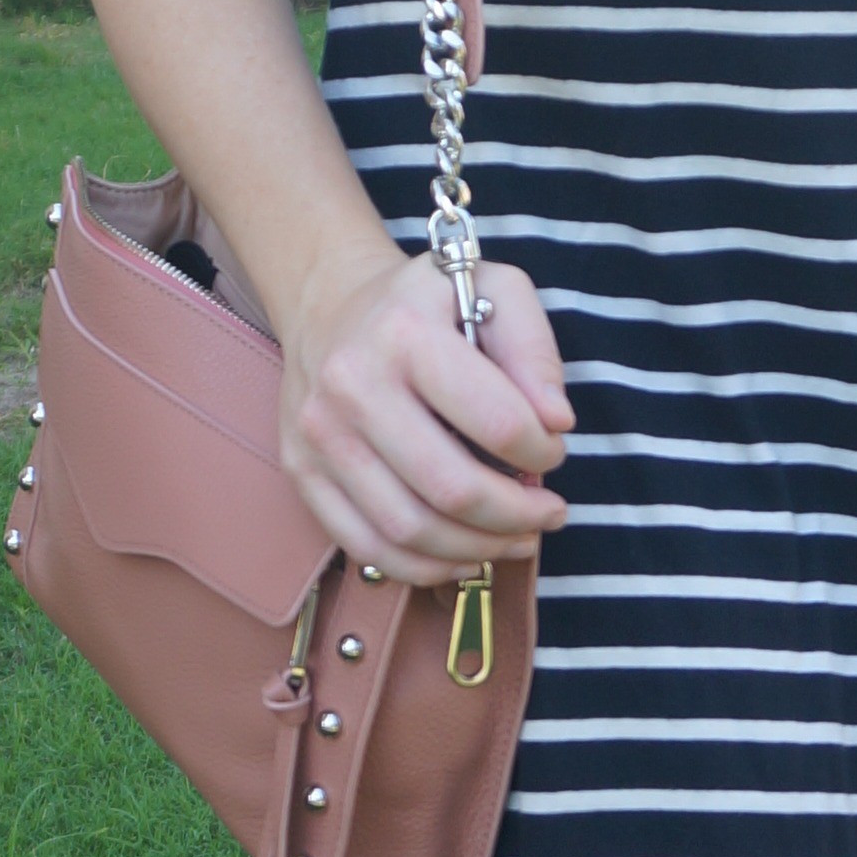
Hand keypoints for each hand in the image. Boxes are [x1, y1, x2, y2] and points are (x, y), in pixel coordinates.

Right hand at [278, 244, 572, 587]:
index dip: (542, 452)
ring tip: (518, 538)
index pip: (497, 421)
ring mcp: (320, 434)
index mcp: (407, 333)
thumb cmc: (428, 301)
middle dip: (518, 514)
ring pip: (409, 530)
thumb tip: (556, 423)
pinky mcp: (301, 470)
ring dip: (478, 549)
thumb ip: (534, 351)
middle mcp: (352, 385)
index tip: (553, 450)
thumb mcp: (496, 289)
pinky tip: (465, 556)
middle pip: (451, 488)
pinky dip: (425, 568)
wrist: (329, 301)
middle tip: (549, 512)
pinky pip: (366, 546)